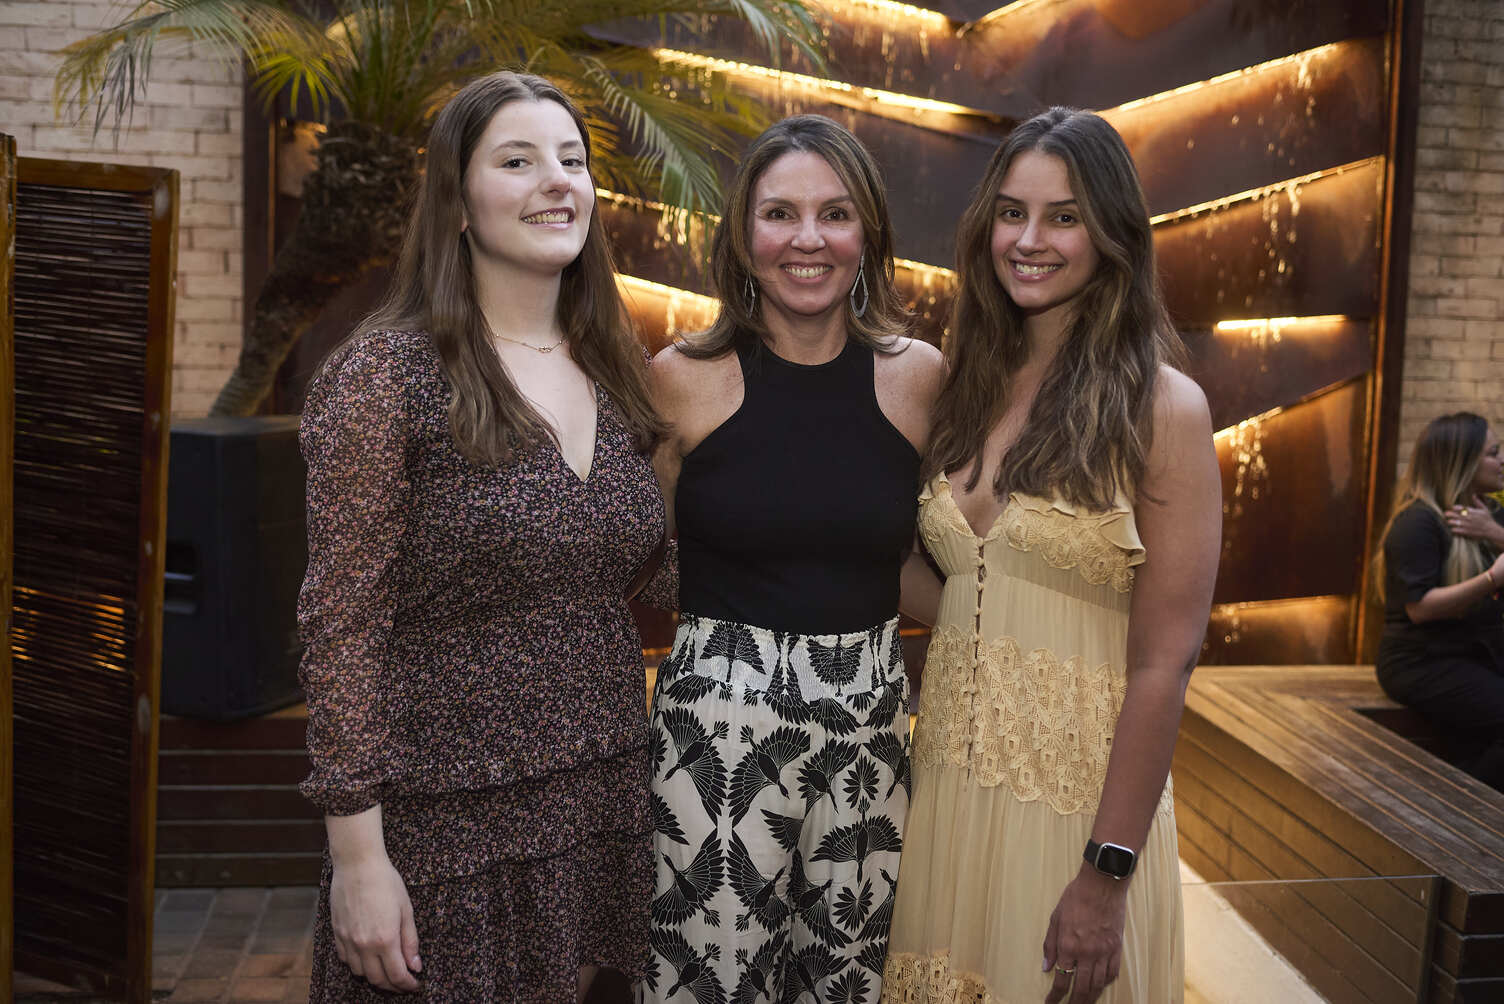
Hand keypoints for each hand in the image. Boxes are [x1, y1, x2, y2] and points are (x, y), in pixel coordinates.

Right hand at [329, 854, 421, 991]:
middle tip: (404, 982)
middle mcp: (364, 944)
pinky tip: (368, 958)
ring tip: (387, 971)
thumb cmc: (386, 882)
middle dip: (393, 986)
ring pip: (360, 973)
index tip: (415, 984)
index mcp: (385, 939)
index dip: (408, 985)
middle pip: (377, 979)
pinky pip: (346, 960)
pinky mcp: (337, 933)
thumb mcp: (406, 909)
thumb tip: (416, 965)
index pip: (397, 975)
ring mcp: (348, 940)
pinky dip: (358, 965)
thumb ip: (410, 940)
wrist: (357, 864)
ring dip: (375, 976)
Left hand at [1042, 864, 1127, 1003]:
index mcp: (1068, 945)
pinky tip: (1100, 986)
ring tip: (1084, 1002)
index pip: (1062, 980)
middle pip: (1082, 988)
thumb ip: (1050, 945)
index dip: (1056, 996)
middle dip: (1074, 1002)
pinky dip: (1105, 983)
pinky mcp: (1117, 948)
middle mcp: (1087, 953)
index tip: (1051, 1003)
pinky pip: (1112, 973)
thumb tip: (1046, 967)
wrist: (1102, 884)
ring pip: (1098, 985)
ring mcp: (1104, 952)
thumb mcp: (1055, 918)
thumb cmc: (1076, 897)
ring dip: (1090, 997)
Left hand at [1445, 496, 1502, 544]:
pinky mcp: (1466, 532)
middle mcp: (1468, 518)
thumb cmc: (1487, 519)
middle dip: (1449, 514)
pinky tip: (1453, 528)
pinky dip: (1453, 529)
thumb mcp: (1484, 509)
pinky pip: (1455, 530)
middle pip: (1454, 515)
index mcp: (1472, 512)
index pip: (1460, 508)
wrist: (1491, 531)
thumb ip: (1478, 502)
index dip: (1455, 508)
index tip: (1453, 508)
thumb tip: (1474, 494)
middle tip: (1446, 514)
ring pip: (1453, 522)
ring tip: (1449, 521)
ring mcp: (1466, 525)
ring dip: (1450, 521)